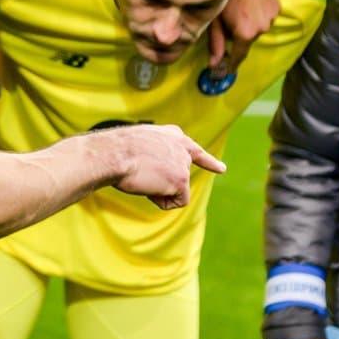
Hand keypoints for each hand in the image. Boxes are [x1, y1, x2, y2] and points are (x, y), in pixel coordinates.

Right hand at [108, 124, 224, 208]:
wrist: (116, 153)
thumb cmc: (118, 150)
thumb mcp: (139, 144)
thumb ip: (154, 154)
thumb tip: (151, 172)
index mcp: (172, 135)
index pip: (194, 150)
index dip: (208, 162)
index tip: (222, 169)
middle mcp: (182, 147)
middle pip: (177, 178)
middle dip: (165, 184)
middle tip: (142, 176)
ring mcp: (183, 163)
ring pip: (173, 190)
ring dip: (156, 190)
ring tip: (141, 176)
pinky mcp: (182, 179)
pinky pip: (175, 202)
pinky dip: (161, 201)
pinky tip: (148, 187)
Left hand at [209, 0, 279, 75]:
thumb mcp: (214, 19)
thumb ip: (216, 43)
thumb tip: (214, 64)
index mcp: (245, 33)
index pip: (239, 56)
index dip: (232, 64)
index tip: (226, 70)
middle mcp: (262, 28)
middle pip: (247, 39)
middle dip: (238, 33)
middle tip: (227, 17)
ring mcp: (272, 16)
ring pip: (257, 27)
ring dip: (249, 22)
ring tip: (239, 6)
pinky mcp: (277, 5)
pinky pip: (266, 16)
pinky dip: (258, 12)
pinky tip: (250, 0)